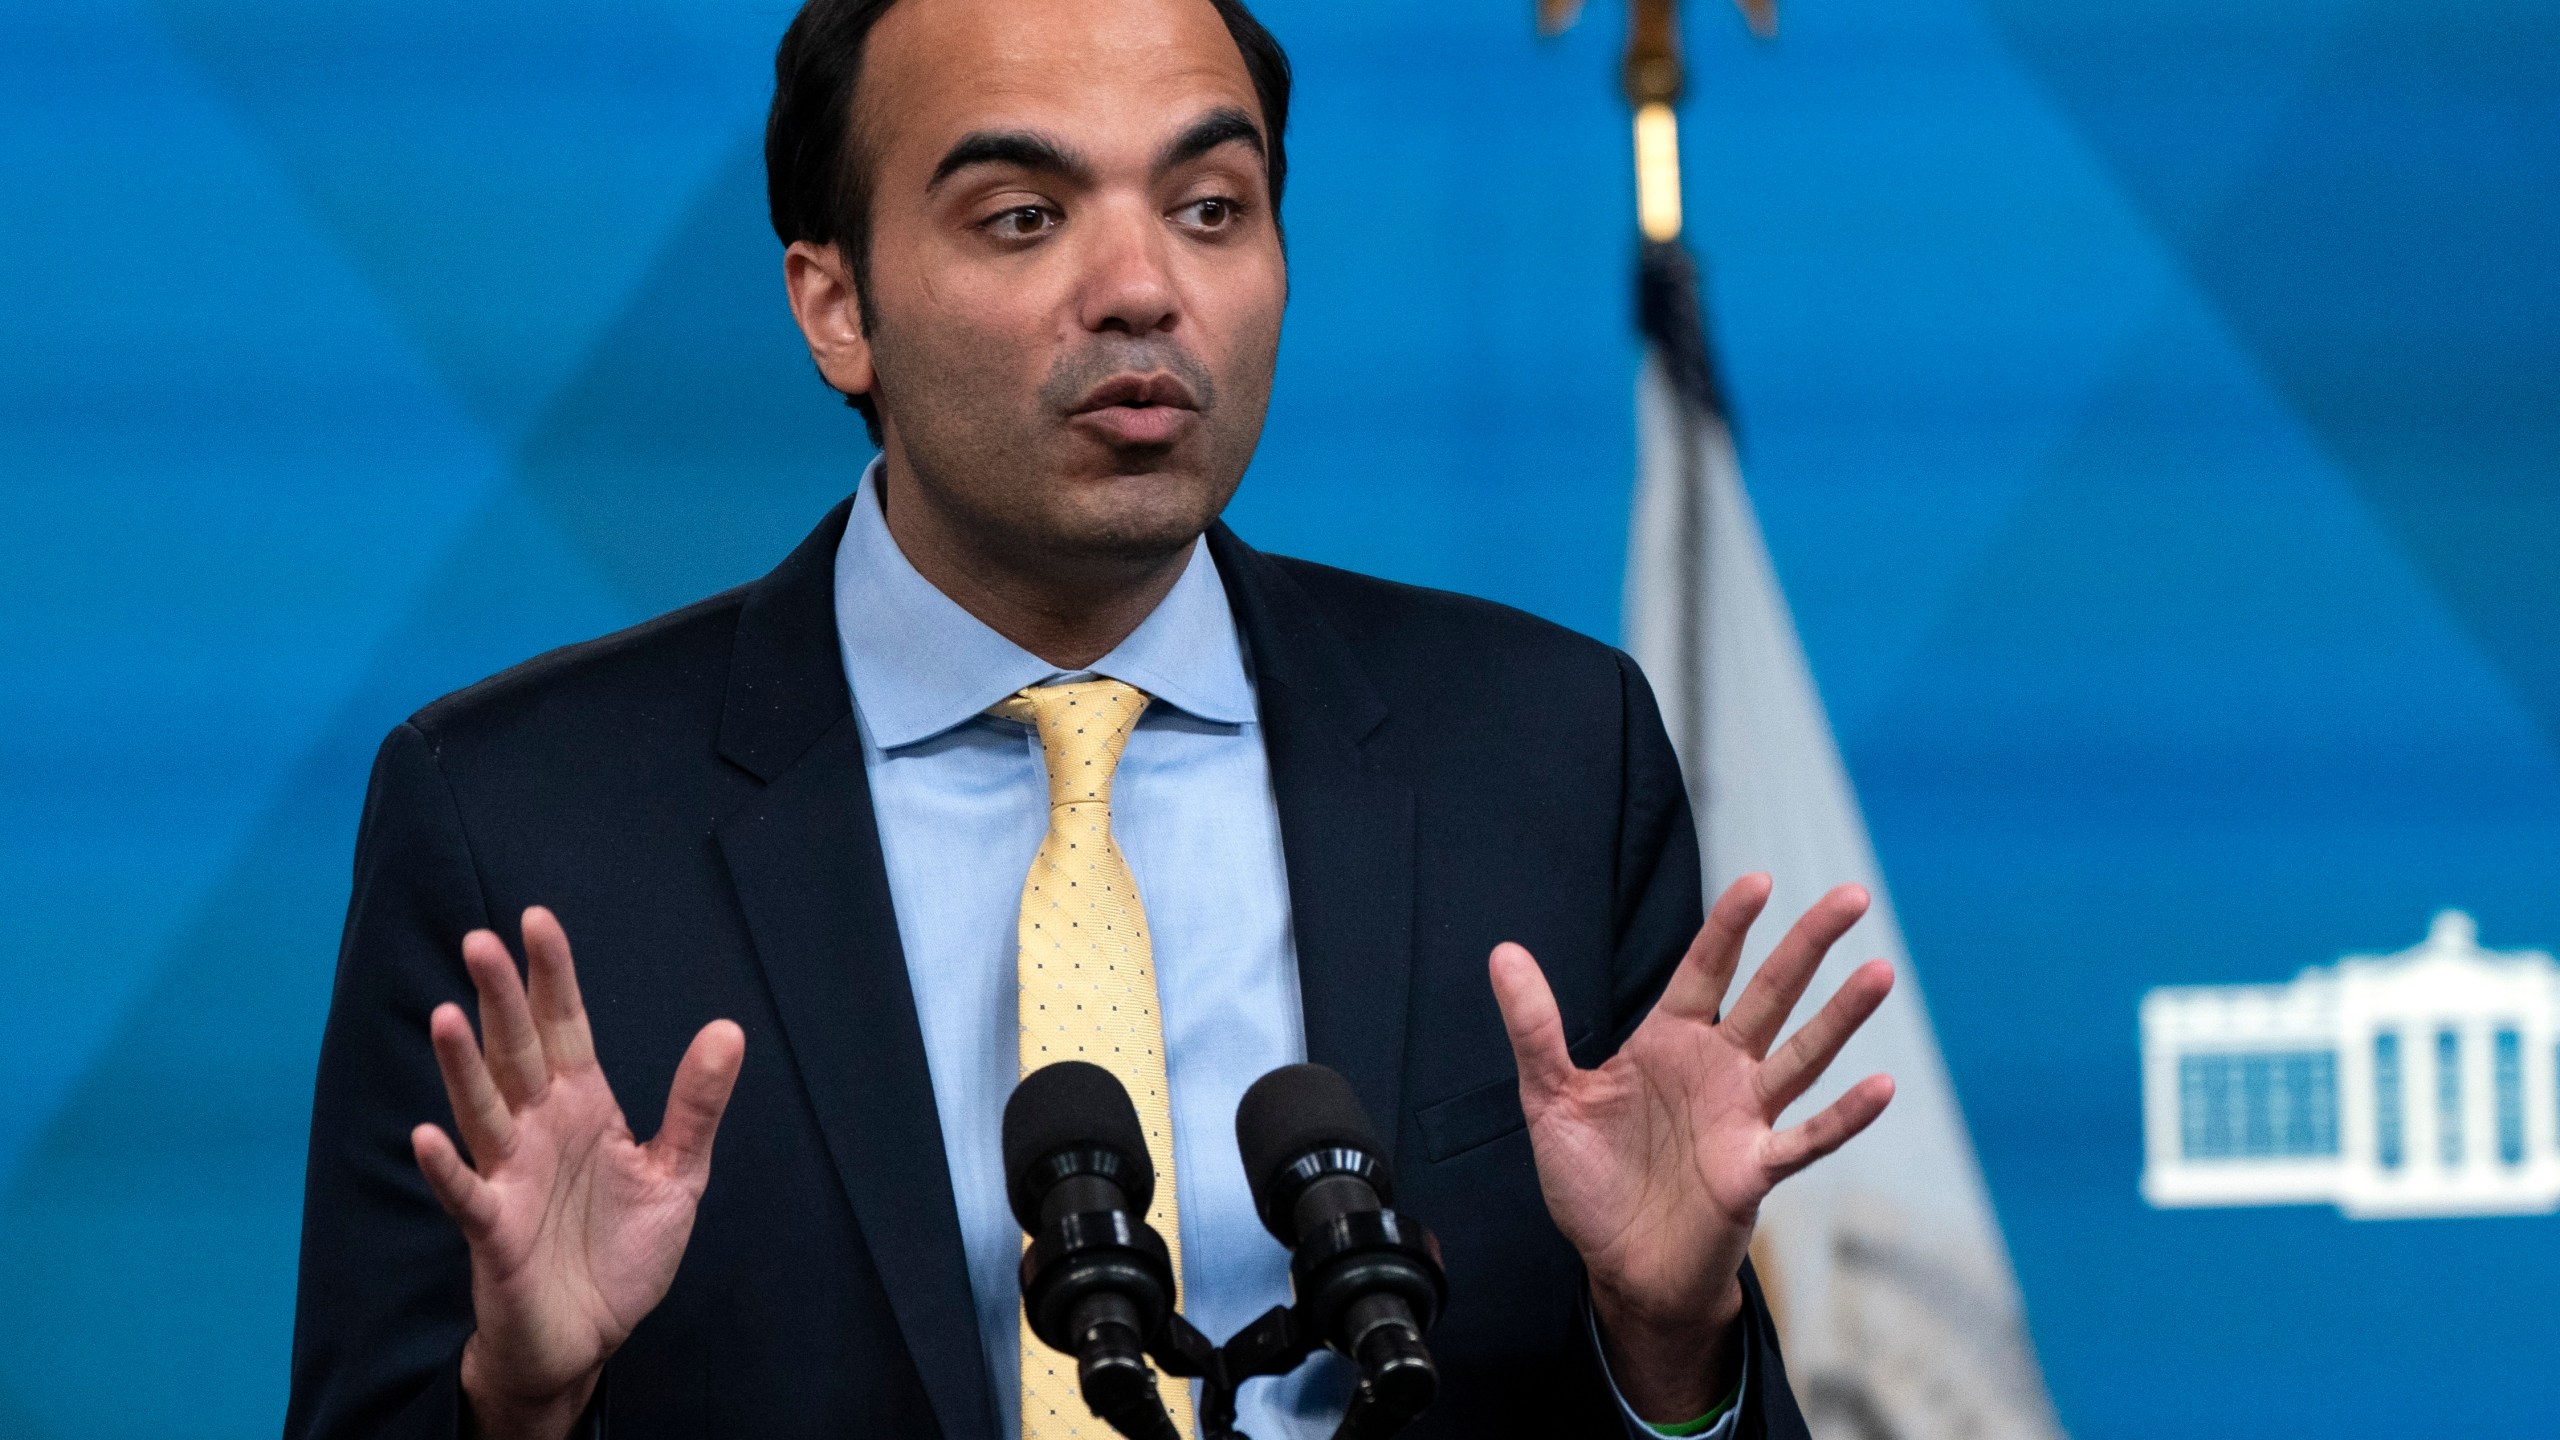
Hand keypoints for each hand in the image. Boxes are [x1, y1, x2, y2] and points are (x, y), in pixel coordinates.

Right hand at [411, 907, 745, 1439]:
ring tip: (445, 1015)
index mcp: (583, 1107)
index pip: (566, 1028)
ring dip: (462, 1067)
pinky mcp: (495, 1232)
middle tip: (479, 941)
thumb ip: (697, 1105)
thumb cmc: (621, 1251)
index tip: (537, 919)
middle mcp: (539, 1131)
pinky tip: (431, 1136)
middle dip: (500, 1000)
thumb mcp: (678, 1174)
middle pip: (516, 1054)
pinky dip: (449, 1168)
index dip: (552, 976)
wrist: (589, 1337)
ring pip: (483, 1110)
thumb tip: (729, 1027)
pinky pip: (468, 1195)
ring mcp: (510, 1177)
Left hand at [1488, 876, 1893, 1422]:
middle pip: (1769, 995)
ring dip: (1840, 1017)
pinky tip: (1881, 1086)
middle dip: (1808, 945)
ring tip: (1880, 972)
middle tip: (1851, 895)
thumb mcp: (1550, 1097)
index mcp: (1668, 1042)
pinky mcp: (1755, 1170)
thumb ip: (1534, 1027)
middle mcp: (1716, 1070)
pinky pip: (1808, 1138)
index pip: (1705, 968)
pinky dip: (1845, 1116)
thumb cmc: (1593, 1181)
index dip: (1730, 924)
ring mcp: (1744, 1117)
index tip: (1759, 880)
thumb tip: (1502, 952)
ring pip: (1801, 1056)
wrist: (1618, 1266)